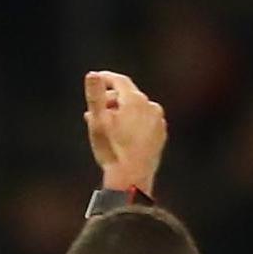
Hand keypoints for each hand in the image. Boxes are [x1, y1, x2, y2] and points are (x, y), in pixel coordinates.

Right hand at [84, 71, 165, 193]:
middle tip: (94, 112)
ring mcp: (158, 120)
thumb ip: (95, 95)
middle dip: (110, 100)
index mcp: (134, 100)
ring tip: (107, 126)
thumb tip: (92, 74)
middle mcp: (150, 105)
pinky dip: (133, 123)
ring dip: (121, 112)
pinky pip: (145, 121)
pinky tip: (123, 135)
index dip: (106, 78)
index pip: (119, 80)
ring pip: (136, 109)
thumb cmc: (111, 150)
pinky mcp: (160, 134)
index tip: (96, 80)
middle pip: (127, 95)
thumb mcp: (98, 122)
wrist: (131, 179)